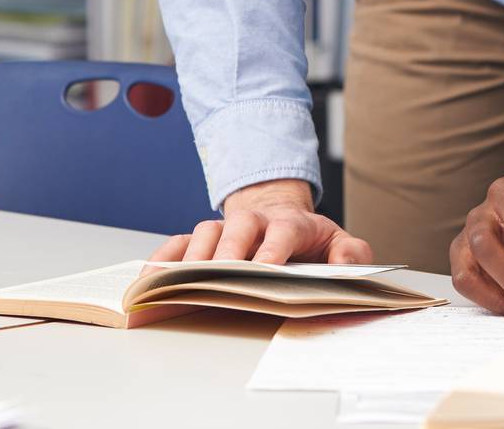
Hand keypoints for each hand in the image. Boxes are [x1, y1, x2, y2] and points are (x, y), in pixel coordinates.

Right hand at [146, 178, 371, 266]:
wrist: (283, 221)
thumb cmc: (310, 243)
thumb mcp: (340, 245)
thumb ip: (352, 254)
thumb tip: (347, 263)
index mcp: (291, 223)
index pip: (284, 231)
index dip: (274, 248)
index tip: (266, 270)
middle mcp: (254, 222)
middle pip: (239, 228)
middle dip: (229, 251)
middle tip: (219, 275)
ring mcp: (225, 230)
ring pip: (204, 233)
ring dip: (194, 257)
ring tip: (181, 283)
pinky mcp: (202, 241)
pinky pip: (178, 245)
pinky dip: (163, 260)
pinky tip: (151, 280)